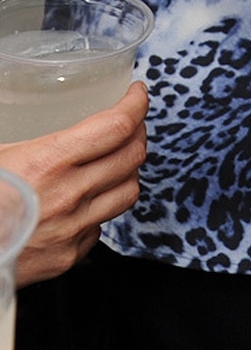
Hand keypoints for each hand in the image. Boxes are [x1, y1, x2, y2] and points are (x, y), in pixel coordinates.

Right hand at [0, 81, 147, 284]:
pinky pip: (101, 226)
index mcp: (48, 163)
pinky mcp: (68, 255)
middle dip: (138, 133)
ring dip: (127, 172)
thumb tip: (44, 113)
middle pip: (132, 156)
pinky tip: (85, 202)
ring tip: (116, 162)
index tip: (137, 94)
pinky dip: (99, 209)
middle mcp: (68, 196)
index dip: (136, 104)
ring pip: (128, 191)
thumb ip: (34, 140)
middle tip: (131, 124)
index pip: (116, 126)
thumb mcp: (1, 155)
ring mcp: (72, 228)